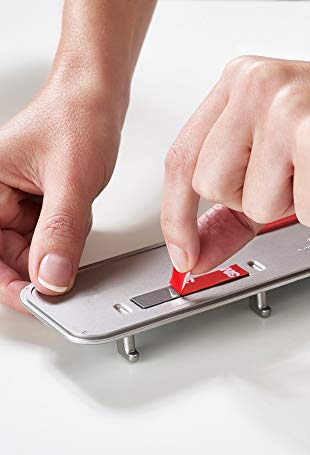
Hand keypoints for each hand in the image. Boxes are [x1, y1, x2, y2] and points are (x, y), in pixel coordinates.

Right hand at [0, 79, 122, 311]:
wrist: (98, 98)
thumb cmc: (77, 118)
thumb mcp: (70, 182)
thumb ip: (60, 233)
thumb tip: (51, 277)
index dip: (6, 280)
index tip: (32, 299)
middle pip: (6, 253)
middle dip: (34, 270)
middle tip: (59, 286)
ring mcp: (18, 198)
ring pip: (29, 247)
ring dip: (52, 254)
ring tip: (71, 243)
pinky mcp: (39, 199)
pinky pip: (47, 234)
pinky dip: (63, 240)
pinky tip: (74, 229)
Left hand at [162, 0, 309, 274]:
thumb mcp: (278, 159)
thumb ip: (231, 210)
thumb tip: (198, 254)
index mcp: (237, 86)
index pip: (181, 161)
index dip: (177, 216)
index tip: (185, 253)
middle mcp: (255, 88)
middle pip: (212, 187)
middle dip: (254, 200)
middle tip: (294, 175)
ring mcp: (286, 109)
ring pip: (256, 206)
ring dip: (295, 203)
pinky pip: (306, 212)